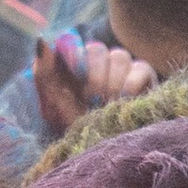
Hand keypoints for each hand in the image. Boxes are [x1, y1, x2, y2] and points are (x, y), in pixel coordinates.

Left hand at [30, 32, 153, 135]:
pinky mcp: (144, 76)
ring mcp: (122, 67)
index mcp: (72, 64)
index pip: (72, 43)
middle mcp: (97, 61)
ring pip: (119, 56)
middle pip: (96, 48)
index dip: (74, 58)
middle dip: (94, 76)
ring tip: (108, 105)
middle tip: (92, 100)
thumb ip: (45, 71)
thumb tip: (42, 39)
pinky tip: (124, 102)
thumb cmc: (75, 126)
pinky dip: (130, 86)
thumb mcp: (52, 103)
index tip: (74, 79)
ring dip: (112, 83)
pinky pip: (140, 68)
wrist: (102, 149)